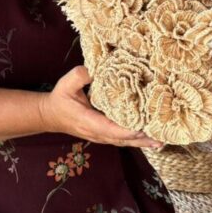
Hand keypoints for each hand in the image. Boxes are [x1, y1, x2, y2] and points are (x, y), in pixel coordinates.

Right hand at [40, 66, 161, 148]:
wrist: (50, 115)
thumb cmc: (59, 98)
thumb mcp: (66, 83)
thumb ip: (79, 76)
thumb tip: (95, 70)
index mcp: (88, 121)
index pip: (110, 128)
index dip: (127, 130)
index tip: (144, 127)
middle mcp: (97, 133)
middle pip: (122, 139)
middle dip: (141, 138)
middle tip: (161, 137)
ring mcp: (100, 136)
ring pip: (124, 141)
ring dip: (142, 142)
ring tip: (161, 141)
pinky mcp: (103, 135)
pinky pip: (122, 139)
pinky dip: (136, 140)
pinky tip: (150, 141)